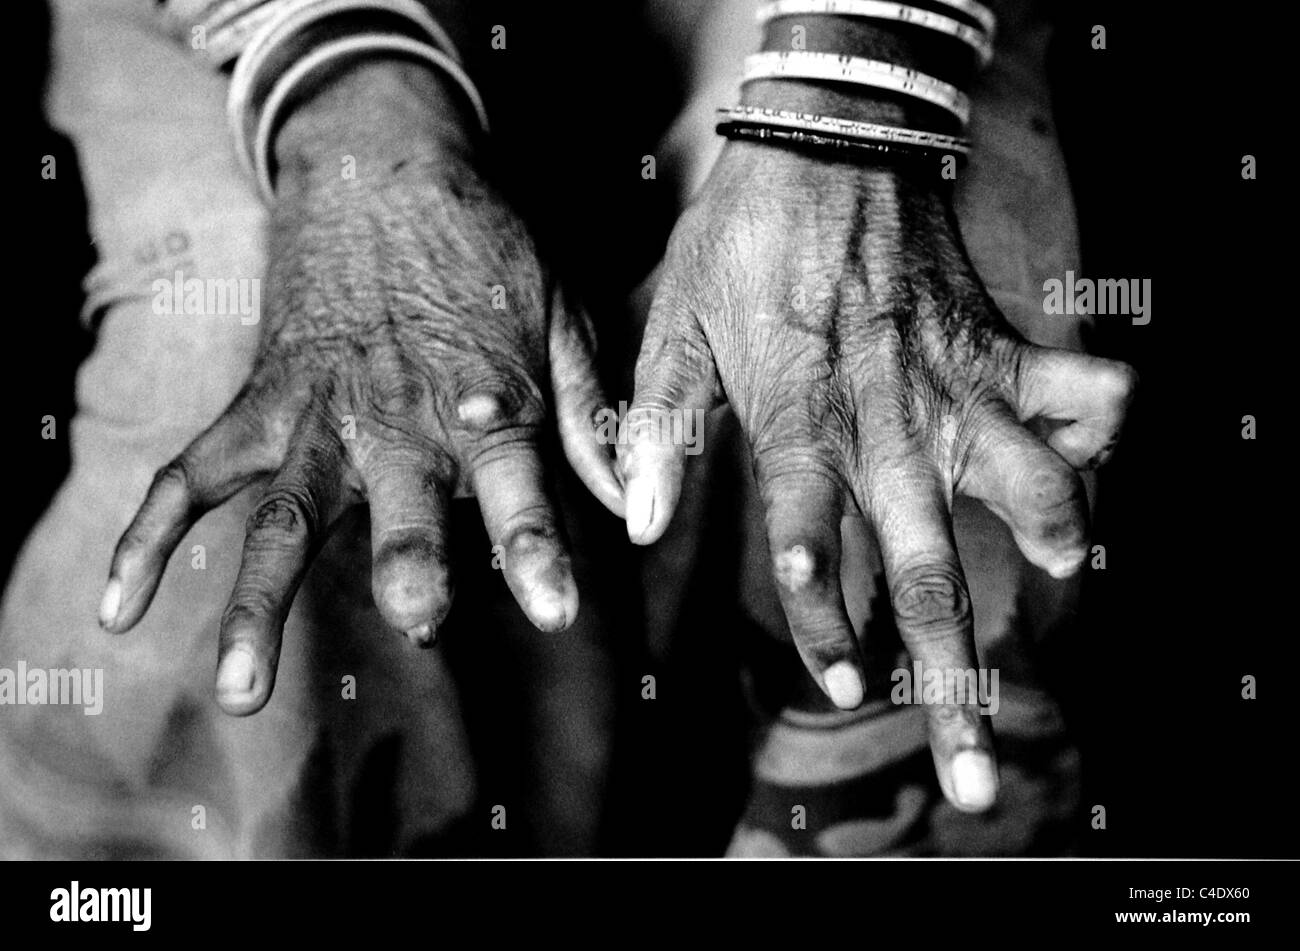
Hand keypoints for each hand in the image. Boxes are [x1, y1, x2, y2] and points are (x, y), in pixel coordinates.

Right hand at [98, 62, 621, 714]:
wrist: (382, 159)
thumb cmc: (486, 247)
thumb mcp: (560, 318)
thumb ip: (590, 415)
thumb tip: (632, 506)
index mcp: (482, 405)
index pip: (517, 488)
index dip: (536, 550)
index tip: (557, 612)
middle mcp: (396, 421)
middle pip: (398, 510)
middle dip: (410, 571)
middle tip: (420, 626)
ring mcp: (316, 414)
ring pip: (281, 518)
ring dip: (257, 605)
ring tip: (238, 693)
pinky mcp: (259, 401)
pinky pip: (191, 473)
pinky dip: (147, 536)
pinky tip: (120, 607)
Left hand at [619, 141, 1134, 810]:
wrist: (825, 134)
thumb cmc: (741, 236)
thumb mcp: (673, 323)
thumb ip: (661, 426)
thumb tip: (643, 524)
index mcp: (797, 416)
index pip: (805, 537)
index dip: (820, 615)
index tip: (839, 680)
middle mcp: (884, 416)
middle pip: (925, 563)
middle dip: (950, 674)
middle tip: (972, 766)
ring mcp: (953, 381)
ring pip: (1026, 480)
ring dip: (1055, 529)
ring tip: (1062, 571)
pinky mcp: (1001, 343)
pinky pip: (1078, 389)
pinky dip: (1099, 424)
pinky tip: (1091, 455)